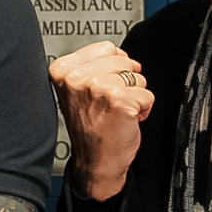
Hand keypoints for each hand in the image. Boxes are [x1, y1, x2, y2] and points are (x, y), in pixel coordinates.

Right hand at [50, 41, 153, 200]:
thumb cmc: (90, 130)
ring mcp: (97, 87)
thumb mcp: (78, 90)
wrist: (95, 163)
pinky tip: (126, 120)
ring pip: (137, 76)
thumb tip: (123, 55)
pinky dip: (143, 108)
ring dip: (134, 95)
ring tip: (117, 112)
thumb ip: (93, 66)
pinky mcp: (119, 100)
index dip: (114, 67)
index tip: (105, 87)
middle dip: (125, 81)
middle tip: (110, 104)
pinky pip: (147, 94)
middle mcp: (77, 77)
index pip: (107, 47)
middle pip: (123, 60)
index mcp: (63, 70)